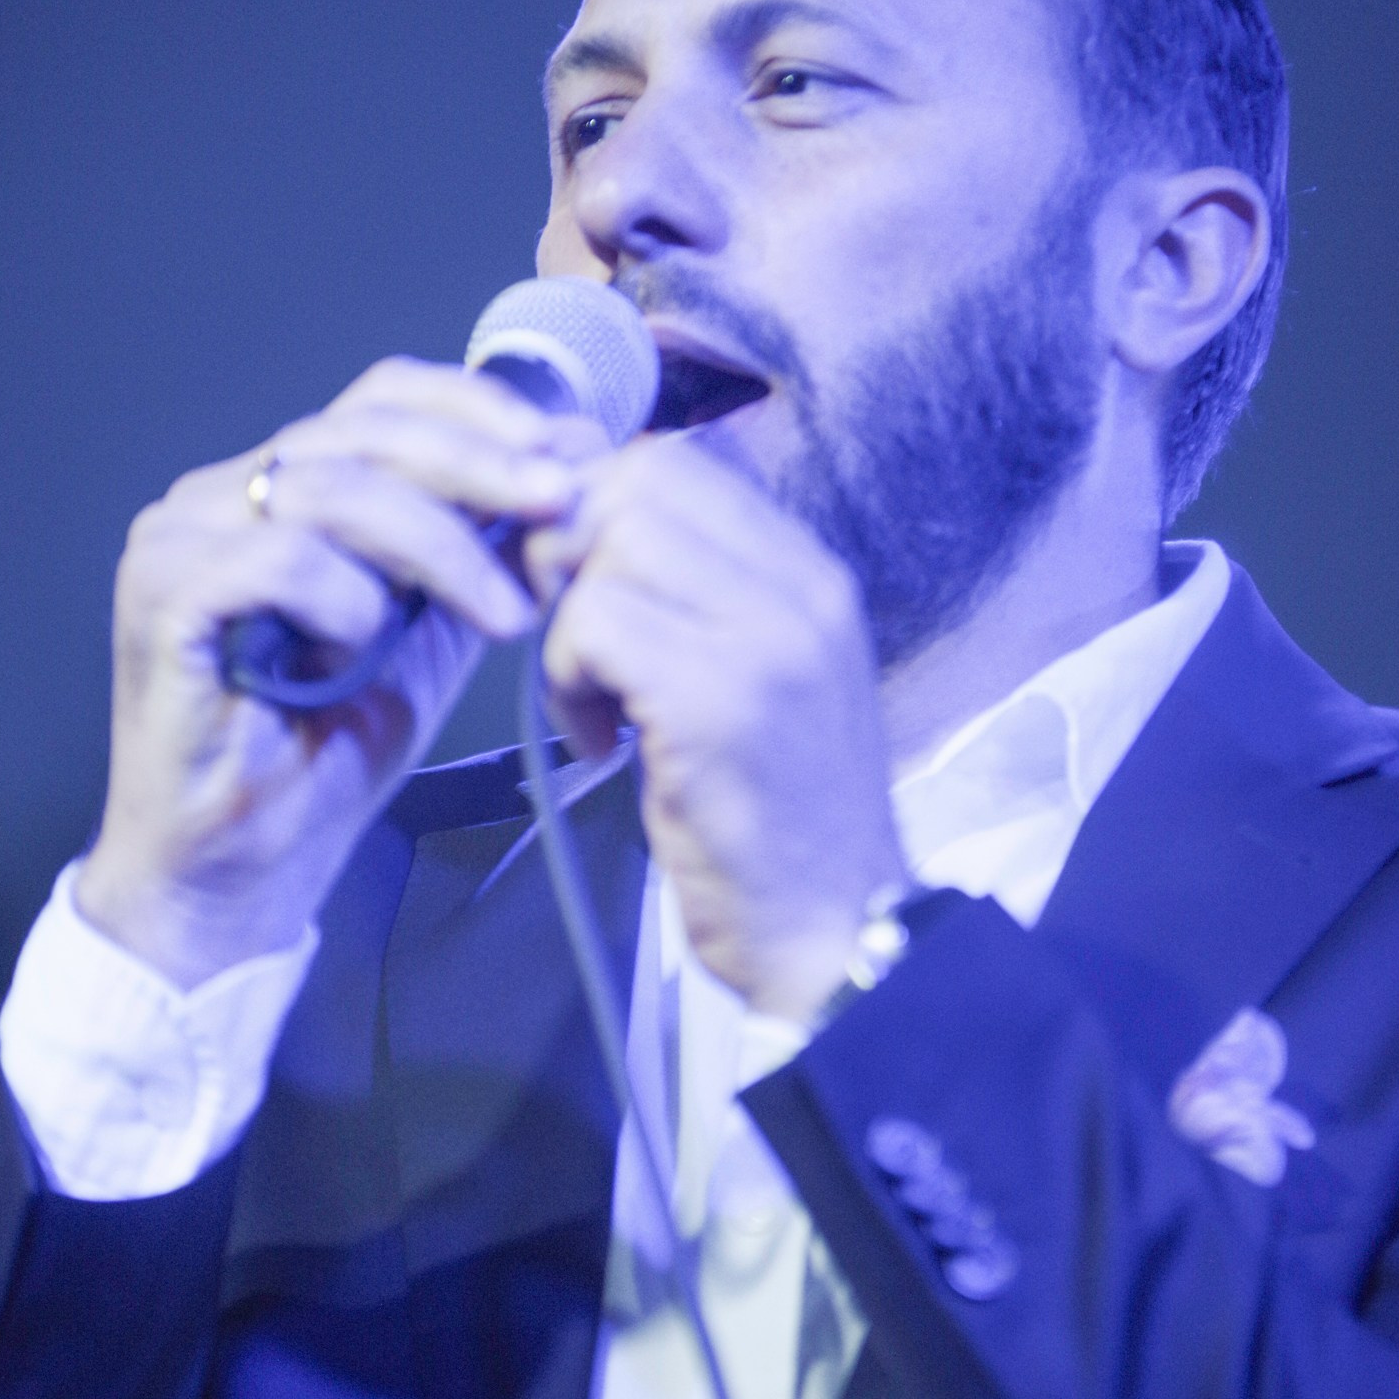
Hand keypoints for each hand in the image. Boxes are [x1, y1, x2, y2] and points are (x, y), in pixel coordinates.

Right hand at [78, 358, 600, 986]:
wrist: (238, 873)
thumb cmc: (324, 757)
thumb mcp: (427, 636)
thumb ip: (474, 553)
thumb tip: (566, 474)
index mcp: (276, 486)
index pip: (381, 397)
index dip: (479, 408)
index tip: (569, 451)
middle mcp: (217, 494)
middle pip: (363, 430)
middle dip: (481, 463)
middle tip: (563, 504)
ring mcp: (179, 539)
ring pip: (331, 488)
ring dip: (441, 545)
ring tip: (508, 614)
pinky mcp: (163, 597)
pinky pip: (280, 561)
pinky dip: (346, 601)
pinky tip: (367, 651)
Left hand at [524, 434, 905, 1025]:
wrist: (832, 937)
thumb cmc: (774, 820)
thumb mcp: (751, 680)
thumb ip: (690, 596)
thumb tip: (576, 509)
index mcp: (812, 575)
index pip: (673, 461)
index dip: (592, 504)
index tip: (571, 582)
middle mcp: (801, 589)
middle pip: (634, 483)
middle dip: (567, 551)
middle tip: (572, 642)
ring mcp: (766, 641)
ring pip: (607, 548)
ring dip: (566, 625)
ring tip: (594, 702)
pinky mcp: (718, 702)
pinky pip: (593, 626)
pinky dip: (567, 680)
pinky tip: (602, 743)